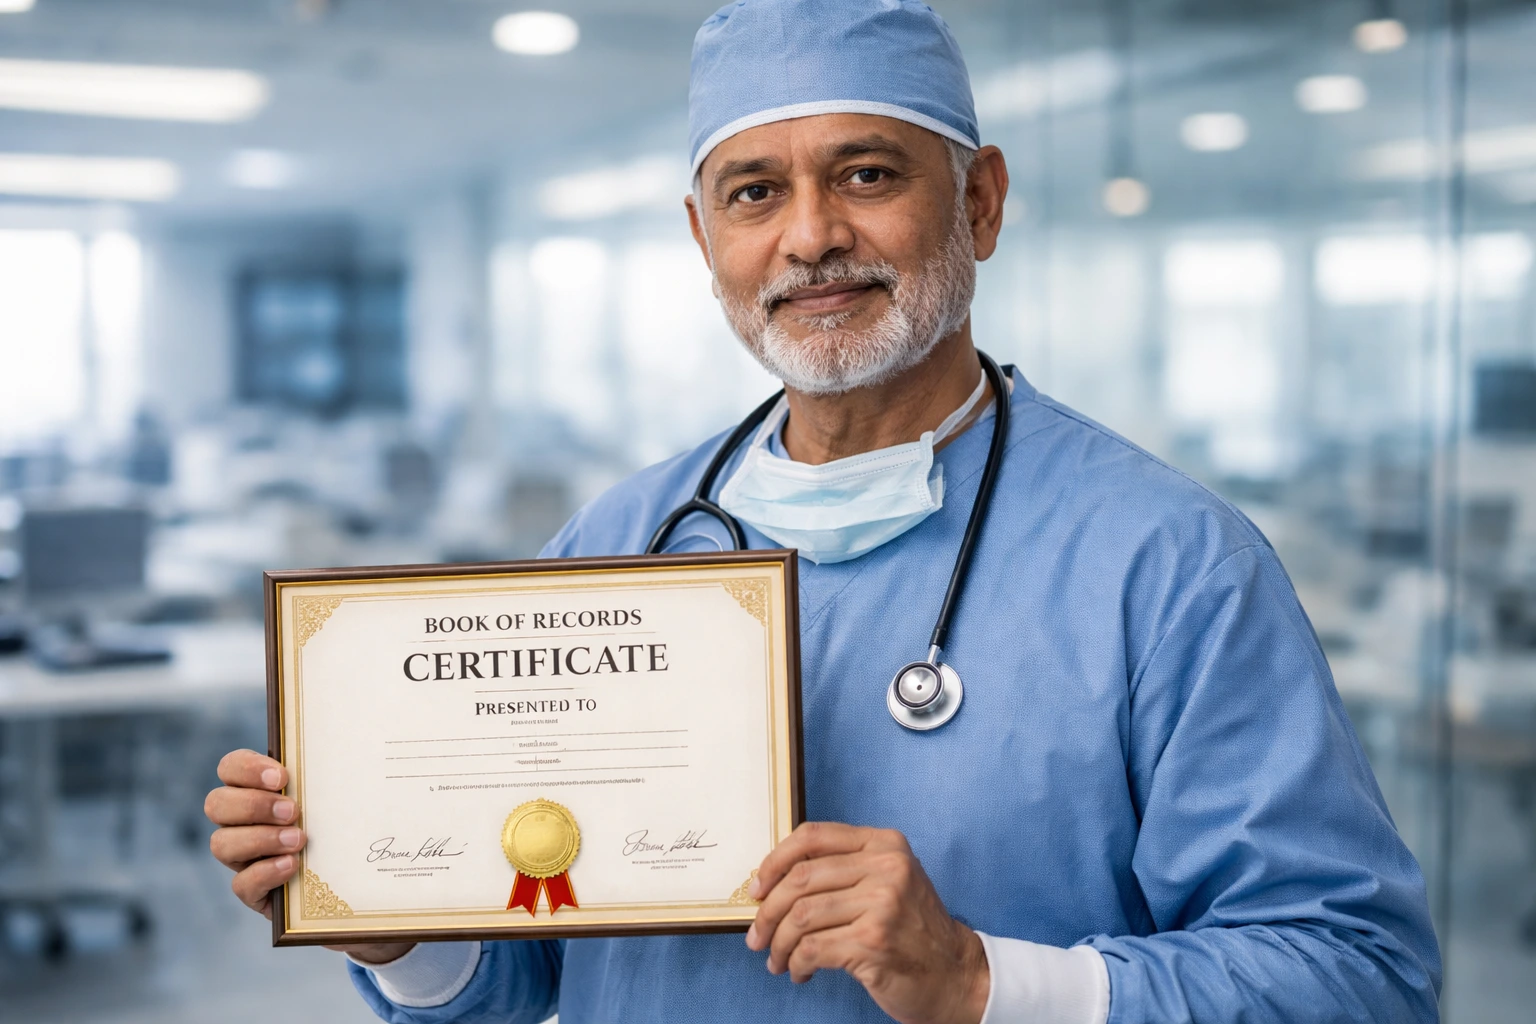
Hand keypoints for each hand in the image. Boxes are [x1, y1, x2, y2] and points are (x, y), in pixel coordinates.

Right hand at [205, 748, 412, 964]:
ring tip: (298, 840)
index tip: (283, 777)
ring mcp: (242, 858)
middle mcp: (240, 822)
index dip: (247, 769)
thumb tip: (357, 750)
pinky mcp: (253, 892)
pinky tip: (292, 866)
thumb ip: (333, 777)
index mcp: (255, 789)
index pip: (230, 768)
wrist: (355, 882)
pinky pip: (241, 884)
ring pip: (221, 844)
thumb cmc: (342, 826)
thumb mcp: (338, 799)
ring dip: (260, 838)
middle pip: (216, 803)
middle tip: (293, 811)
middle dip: (253, 805)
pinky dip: (265, 872)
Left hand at [746, 822, 988, 1023]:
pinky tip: (799, 972)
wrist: (955, 974)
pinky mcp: (873, 943)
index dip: (774, 861)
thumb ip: (843, 870)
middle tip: (757, 936)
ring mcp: (882, 905)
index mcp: (885, 844)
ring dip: (779, 944)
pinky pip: (812, 949)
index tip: (757, 887)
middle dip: (767, 912)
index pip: (812, 836)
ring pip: (801, 917)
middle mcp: (887, 867)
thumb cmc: (912, 930)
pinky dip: (796, 963)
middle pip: (800, 879)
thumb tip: (772, 880)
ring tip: (777, 960)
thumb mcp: (888, 882)